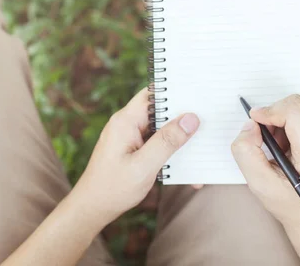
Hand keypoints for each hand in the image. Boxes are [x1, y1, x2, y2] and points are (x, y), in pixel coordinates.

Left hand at [71, 87, 199, 225]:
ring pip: (159, 127)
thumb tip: (190, 119)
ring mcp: (128, 135)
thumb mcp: (144, 166)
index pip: (152, 94)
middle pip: (158, 110)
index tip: (197, 96)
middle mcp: (125, 124)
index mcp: (125, 121)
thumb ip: (167, 141)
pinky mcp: (131, 147)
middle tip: (206, 122)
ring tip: (200, 146)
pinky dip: (169, 150)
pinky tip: (184, 165)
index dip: (174, 92)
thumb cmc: (113, 188)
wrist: (93, 207)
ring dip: (177, 137)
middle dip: (181, 116)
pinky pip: (154, 141)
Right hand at [231, 94, 299, 264]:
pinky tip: (289, 143)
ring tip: (278, 144)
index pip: (293, 111)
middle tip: (266, 138)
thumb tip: (250, 124)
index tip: (254, 120)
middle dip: (274, 114)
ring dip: (283, 118)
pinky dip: (293, 121)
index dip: (268, 111)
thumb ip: (245, 151)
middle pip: (298, 103)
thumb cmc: (289, 204)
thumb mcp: (259, 183)